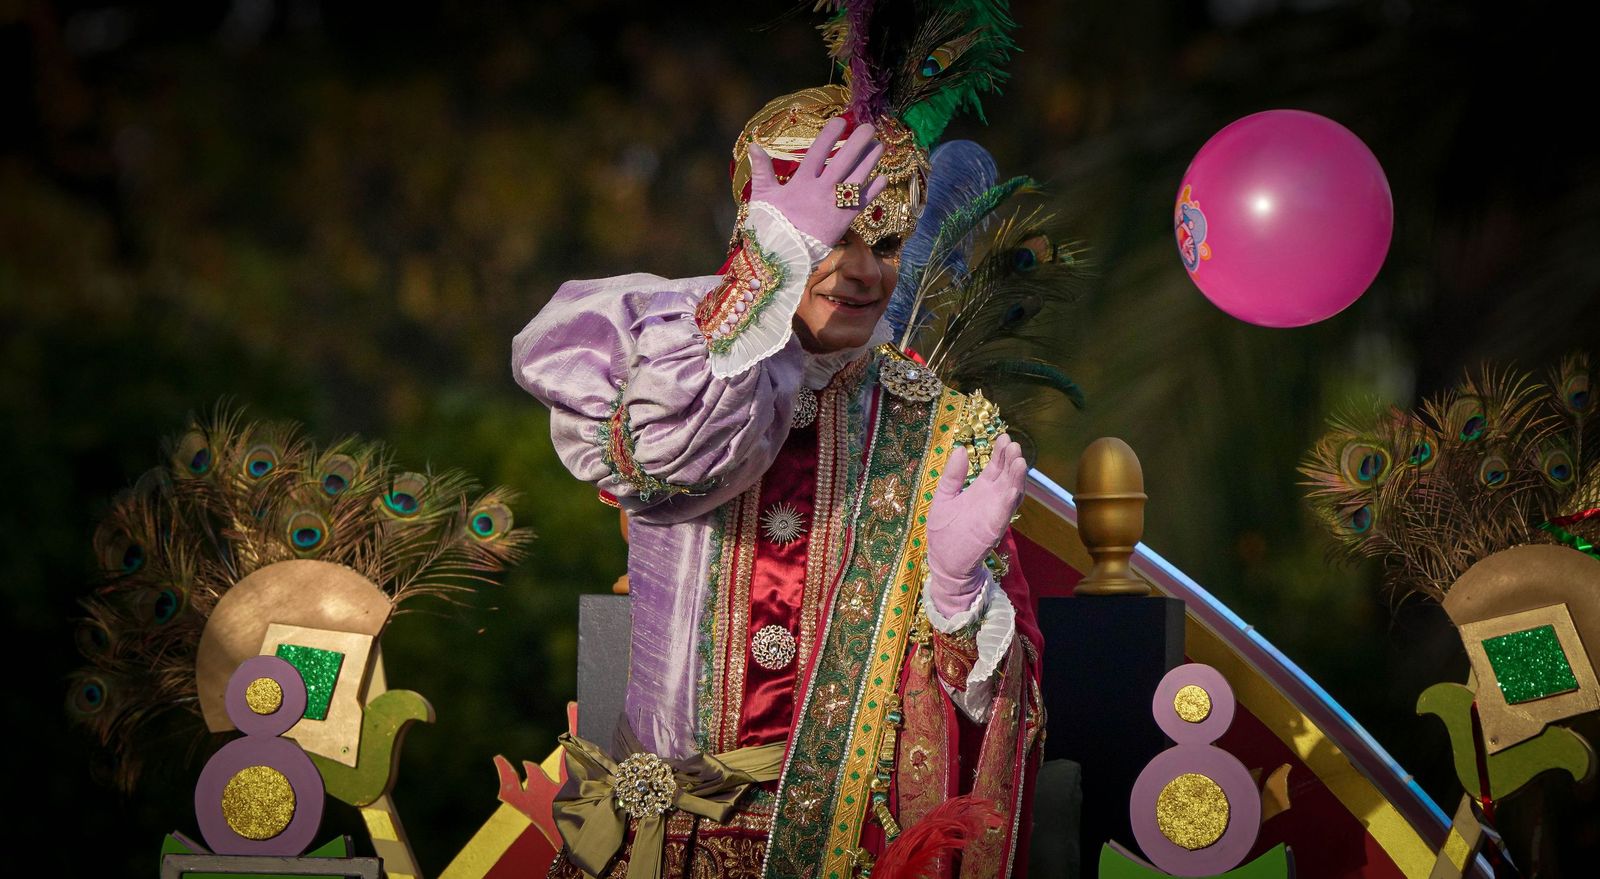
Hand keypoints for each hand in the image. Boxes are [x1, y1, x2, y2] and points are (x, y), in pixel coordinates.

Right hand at [748, 117, 887, 244]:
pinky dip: (874, 190)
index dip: (830, 135)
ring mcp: (835, 205)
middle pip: (844, 161)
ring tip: (879, 145)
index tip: (840, 121)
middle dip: (858, 142)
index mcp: (801, 182)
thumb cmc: (771, 226)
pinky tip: (883, 178)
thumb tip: (753, 144)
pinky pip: (863, 202)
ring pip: (857, 178)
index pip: (818, 152)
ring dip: (870, 161)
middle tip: (869, 127)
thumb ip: (761, 170)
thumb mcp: (762, 196)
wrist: (782, 257)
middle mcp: (821, 191)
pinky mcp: (845, 220)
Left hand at [925, 434, 1027, 616]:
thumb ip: (953, 475)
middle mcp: (992, 499)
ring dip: (1016, 478)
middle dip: (1011, 460)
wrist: (945, 563)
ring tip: (1019, 460)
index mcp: (980, 490)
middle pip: (1006, 475)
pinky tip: (1014, 488)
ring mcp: (995, 513)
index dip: (1000, 452)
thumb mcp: (944, 497)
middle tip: (1012, 444)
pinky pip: (1005, 513)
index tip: (1004, 436)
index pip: (995, 467)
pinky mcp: (993, 528)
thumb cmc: (944, 532)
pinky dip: (1011, 500)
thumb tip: (961, 449)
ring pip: (1011, 492)